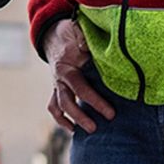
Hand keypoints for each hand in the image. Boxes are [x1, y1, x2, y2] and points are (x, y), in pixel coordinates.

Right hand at [43, 19, 114, 134]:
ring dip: (72, 120)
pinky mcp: (56, 89)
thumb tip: (89, 48)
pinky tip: (73, 129)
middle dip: (83, 116)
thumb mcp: (77, 31)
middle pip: (68, 102)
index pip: (80, 88)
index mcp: (66, 67)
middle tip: (98, 128)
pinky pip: (54, 107)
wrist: (53, 35)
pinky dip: (62, 119)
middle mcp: (59, 78)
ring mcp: (56, 85)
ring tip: (88, 132)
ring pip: (59, 107)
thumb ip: (83, 39)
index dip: (95, 102)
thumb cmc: (70, 34)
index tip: (110, 114)